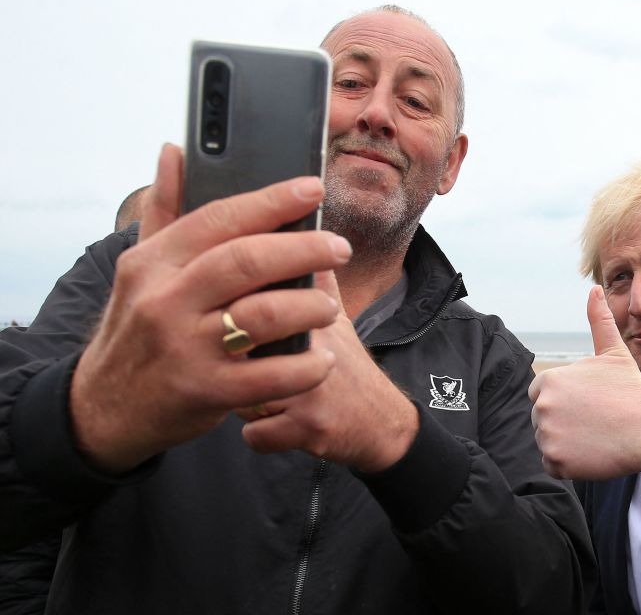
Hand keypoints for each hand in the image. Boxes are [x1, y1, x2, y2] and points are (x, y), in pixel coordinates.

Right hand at [70, 145, 351, 472]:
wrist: (105, 408)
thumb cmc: (136, 329)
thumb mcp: (139, 268)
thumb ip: (164, 210)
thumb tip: (175, 151)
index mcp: (152, 263)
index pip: (218, 218)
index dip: (272, 201)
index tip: (313, 189)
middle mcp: (165, 301)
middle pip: (247, 261)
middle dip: (304, 249)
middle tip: (339, 247)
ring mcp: (185, 348)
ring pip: (264, 315)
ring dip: (310, 306)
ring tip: (330, 306)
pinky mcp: (206, 392)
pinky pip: (271, 376)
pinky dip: (306, 367)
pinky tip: (322, 359)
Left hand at [239, 271, 418, 472]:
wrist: (382, 420)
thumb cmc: (348, 366)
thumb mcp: (336, 316)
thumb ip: (311, 279)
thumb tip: (290, 232)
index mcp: (311, 316)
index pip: (255, 304)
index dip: (234, 317)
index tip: (231, 328)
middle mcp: (311, 347)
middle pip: (239, 349)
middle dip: (230, 361)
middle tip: (243, 367)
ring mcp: (309, 388)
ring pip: (239, 395)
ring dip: (243, 401)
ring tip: (265, 396)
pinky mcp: (308, 428)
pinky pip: (255, 435)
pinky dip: (259, 436)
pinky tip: (275, 426)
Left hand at [529, 286, 640, 479]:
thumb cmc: (632, 391)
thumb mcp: (614, 353)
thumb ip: (598, 321)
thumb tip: (594, 289)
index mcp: (549, 380)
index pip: (542, 394)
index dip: (565, 400)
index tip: (588, 403)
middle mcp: (542, 406)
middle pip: (542, 418)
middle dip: (564, 421)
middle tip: (594, 421)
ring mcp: (548, 435)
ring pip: (547, 441)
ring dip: (566, 442)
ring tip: (595, 435)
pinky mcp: (556, 461)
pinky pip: (553, 464)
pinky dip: (569, 463)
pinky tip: (592, 452)